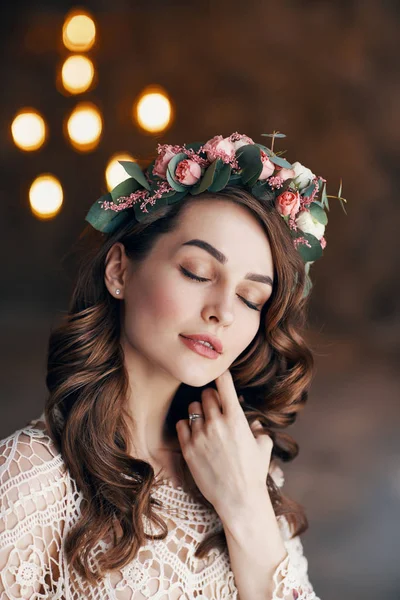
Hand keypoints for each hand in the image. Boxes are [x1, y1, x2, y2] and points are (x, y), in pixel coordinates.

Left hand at [175, 369, 272, 514]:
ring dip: (198, 410)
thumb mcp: (263, 446)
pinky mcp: (188, 448)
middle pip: (206, 394)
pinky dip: (187, 425)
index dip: (222, 375)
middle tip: (215, 405)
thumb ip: (257, 428)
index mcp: (236, 419)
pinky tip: (194, 433)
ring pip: (192, 407)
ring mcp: (200, 435)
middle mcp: (217, 423)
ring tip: (205, 421)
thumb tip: (253, 421)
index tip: (221, 372)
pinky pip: (182, 424)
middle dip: (211, 396)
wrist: (238, 499)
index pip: (224, 384)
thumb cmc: (254, 473)